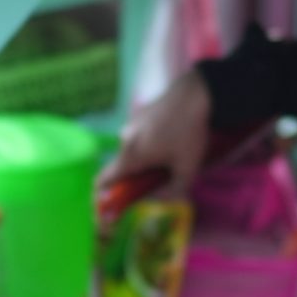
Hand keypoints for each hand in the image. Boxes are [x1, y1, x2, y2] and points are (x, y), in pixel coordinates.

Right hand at [102, 68, 212, 201]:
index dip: (101, 194)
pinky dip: (152, 140)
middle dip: (138, 174)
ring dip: (147, 156)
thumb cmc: (188, 134)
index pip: (103, 179)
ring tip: (173, 153)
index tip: (106, 203)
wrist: (195, 94)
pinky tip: (173, 135)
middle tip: (159, 177)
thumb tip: (166, 199)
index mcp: (131, 157)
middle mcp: (125, 140)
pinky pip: (141, 133)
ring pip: (135, 148)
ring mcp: (132, 123)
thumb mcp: (188, 168)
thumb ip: (175, 190)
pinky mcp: (141, 112)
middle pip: (124, 165)